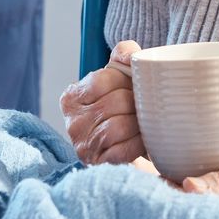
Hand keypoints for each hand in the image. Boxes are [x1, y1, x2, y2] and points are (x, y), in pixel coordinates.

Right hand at [60, 40, 145, 164]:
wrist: (128, 155)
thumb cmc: (123, 112)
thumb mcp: (118, 79)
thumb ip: (122, 56)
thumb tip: (131, 53)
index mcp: (71, 96)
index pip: (102, 79)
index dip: (126, 82)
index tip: (135, 88)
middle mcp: (72, 122)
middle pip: (115, 102)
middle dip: (137, 104)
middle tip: (146, 107)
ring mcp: (83, 145)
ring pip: (120, 126)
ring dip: (140, 124)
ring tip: (146, 124)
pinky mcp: (98, 164)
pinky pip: (124, 149)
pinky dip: (139, 144)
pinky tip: (143, 142)